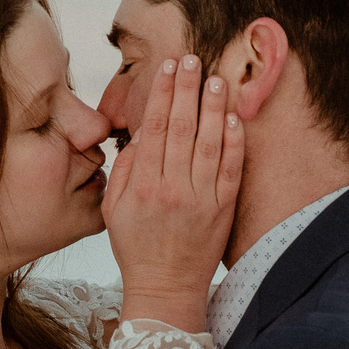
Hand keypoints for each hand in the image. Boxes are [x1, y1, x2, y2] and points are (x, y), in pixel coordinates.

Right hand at [100, 55, 243, 330]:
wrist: (166, 288)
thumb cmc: (136, 248)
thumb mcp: (113, 211)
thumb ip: (124, 171)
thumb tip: (139, 136)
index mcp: (143, 185)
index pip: (155, 128)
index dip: (163, 94)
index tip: (168, 67)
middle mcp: (172, 188)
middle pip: (182, 127)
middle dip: (187, 89)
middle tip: (193, 60)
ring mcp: (201, 198)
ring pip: (210, 143)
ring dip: (214, 108)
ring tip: (217, 80)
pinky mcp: (223, 209)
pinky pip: (231, 169)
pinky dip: (234, 142)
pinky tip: (234, 119)